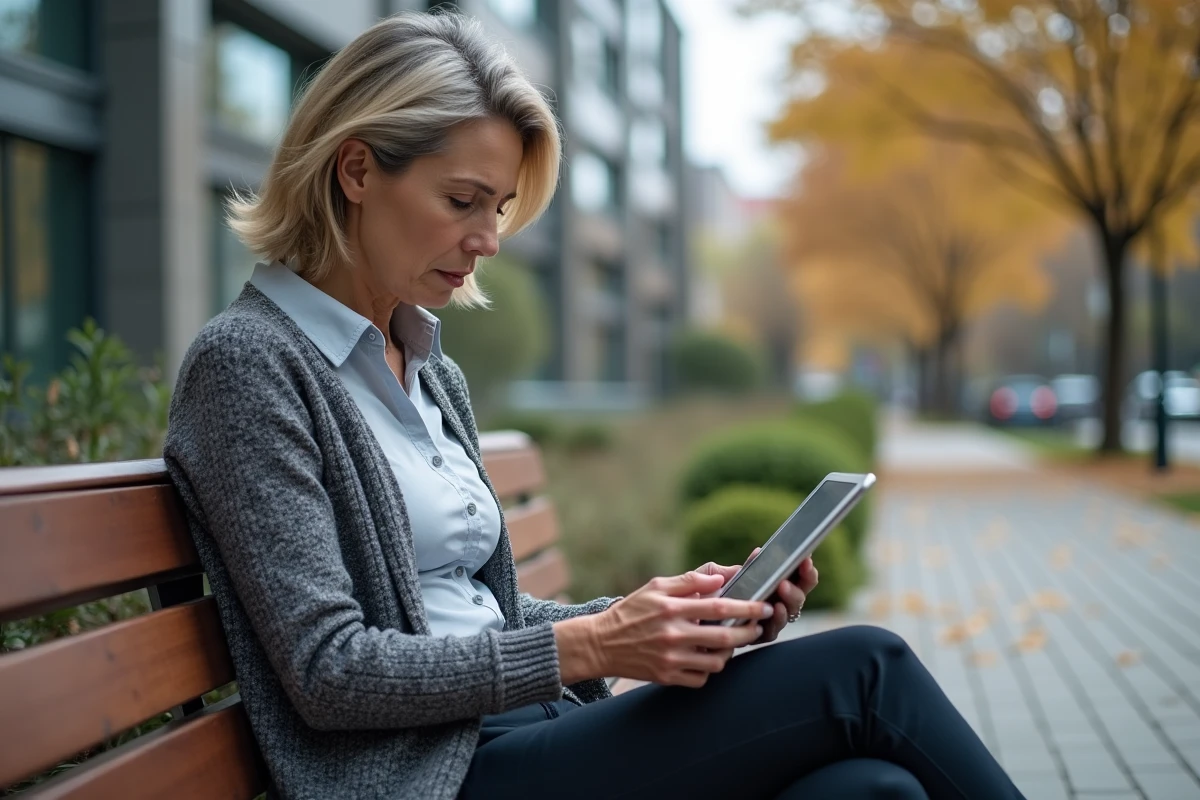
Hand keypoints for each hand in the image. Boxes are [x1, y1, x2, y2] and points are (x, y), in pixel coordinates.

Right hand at [557, 571, 774, 687]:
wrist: (600, 644)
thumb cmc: (631, 611)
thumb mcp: (656, 587)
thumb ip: (690, 581)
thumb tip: (721, 577)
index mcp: (672, 608)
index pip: (719, 606)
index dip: (747, 606)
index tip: (764, 606)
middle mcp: (672, 634)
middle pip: (724, 636)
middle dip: (748, 632)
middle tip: (758, 627)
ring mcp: (670, 659)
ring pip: (716, 662)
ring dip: (729, 652)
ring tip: (730, 642)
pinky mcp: (666, 677)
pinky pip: (700, 679)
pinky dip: (709, 670)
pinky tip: (707, 658)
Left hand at [694, 551, 818, 644]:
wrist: (676, 624)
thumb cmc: (693, 598)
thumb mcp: (706, 576)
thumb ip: (728, 565)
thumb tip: (754, 557)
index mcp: (764, 586)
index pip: (793, 577)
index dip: (803, 570)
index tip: (806, 558)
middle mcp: (768, 605)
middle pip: (797, 596)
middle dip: (802, 583)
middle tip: (798, 569)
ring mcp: (763, 623)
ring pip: (789, 613)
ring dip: (790, 599)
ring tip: (784, 587)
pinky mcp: (754, 638)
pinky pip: (771, 631)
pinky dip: (775, 620)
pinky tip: (775, 608)